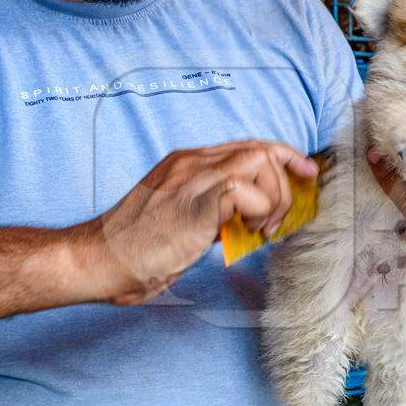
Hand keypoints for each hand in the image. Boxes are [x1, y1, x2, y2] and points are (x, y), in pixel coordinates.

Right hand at [73, 141, 317, 305]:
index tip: (307, 171)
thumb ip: (215, 212)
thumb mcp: (183, 220)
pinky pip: (244, 191)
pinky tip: (248, 233)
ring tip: (262, 229)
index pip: (248, 145)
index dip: (284, 155)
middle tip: (281, 218)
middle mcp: (192, 163)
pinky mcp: (194, 203)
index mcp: (188, 162)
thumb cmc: (136, 248)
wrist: (98, 259)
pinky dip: (258, 211)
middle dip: (287, 180)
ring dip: (274, 198)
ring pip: (259, 162)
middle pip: (261, 149)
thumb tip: (249, 219)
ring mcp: (192, 179)